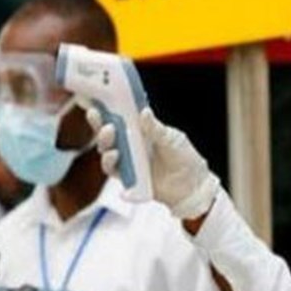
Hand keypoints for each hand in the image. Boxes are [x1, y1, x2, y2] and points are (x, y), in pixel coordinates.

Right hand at [88, 108, 219, 218]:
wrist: (193, 186)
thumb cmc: (185, 158)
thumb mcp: (173, 139)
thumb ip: (156, 128)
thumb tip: (145, 112)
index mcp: (140, 130)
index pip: (119, 118)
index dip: (106, 111)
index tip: (97, 104)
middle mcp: (131, 145)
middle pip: (108, 135)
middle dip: (100, 127)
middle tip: (104, 124)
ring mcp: (129, 162)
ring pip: (107, 153)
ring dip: (106, 147)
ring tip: (114, 147)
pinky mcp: (129, 178)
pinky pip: (115, 172)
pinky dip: (112, 166)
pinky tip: (116, 159)